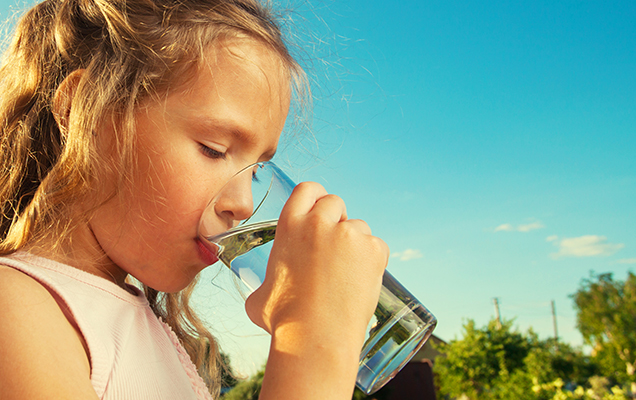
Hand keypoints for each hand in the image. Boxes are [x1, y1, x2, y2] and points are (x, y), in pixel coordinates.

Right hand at [245, 182, 388, 398]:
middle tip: (336, 247)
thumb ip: (265, 284)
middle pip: (335, 202)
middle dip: (337, 219)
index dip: (316, 198)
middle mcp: (319, 222)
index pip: (307, 189)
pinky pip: (377, 246)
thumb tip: (261, 295)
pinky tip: (360, 282)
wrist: (316, 336)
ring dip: (355, 243)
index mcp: (290, 225)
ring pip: (359, 226)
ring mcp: (348, 234)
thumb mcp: (260, 297)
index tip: (320, 210)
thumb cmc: (284, 322)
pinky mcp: (373, 249)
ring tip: (346, 275)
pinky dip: (373, 261)